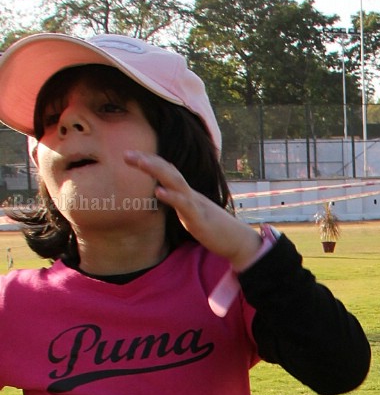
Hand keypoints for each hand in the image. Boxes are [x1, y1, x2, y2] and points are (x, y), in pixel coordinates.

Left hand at [124, 150, 262, 269]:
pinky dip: (171, 196)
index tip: (130, 154)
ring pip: (175, 182)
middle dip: (147, 161)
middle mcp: (190, 194)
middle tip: (126, 154)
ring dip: (156, 171)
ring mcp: (196, 204)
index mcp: (186, 193)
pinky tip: (158, 191)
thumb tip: (163, 195)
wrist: (238, 241)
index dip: (150, 162)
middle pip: (168, 171)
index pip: (167, 172)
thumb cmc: (214, 229)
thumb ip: (178, 203)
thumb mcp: (191, 213)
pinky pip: (185, 205)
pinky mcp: (200, 218)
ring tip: (139, 163)